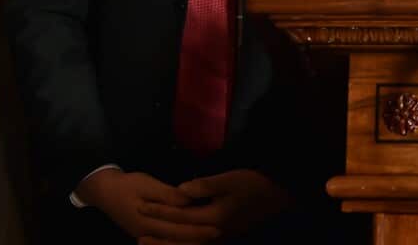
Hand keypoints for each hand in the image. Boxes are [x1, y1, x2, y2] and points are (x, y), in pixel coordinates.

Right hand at [74, 168, 218, 241]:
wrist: (102, 191)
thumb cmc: (127, 185)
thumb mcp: (147, 185)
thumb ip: (167, 195)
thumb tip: (187, 201)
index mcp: (148, 222)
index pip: (177, 230)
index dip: (198, 230)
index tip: (217, 228)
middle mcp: (147, 234)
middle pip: (176, 239)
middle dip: (198, 237)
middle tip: (219, 232)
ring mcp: (144, 235)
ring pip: (170, 242)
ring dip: (189, 240)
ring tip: (208, 236)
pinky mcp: (144, 233)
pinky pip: (164, 240)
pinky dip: (178, 239)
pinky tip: (190, 236)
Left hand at [137, 169, 288, 241]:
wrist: (279, 196)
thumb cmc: (255, 184)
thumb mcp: (230, 180)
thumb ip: (204, 186)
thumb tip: (179, 191)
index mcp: (214, 217)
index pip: (180, 216)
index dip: (160, 210)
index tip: (141, 205)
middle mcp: (215, 232)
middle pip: (181, 238)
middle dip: (159, 236)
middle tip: (138, 236)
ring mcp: (221, 237)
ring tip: (150, 244)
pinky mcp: (225, 236)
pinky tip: (177, 243)